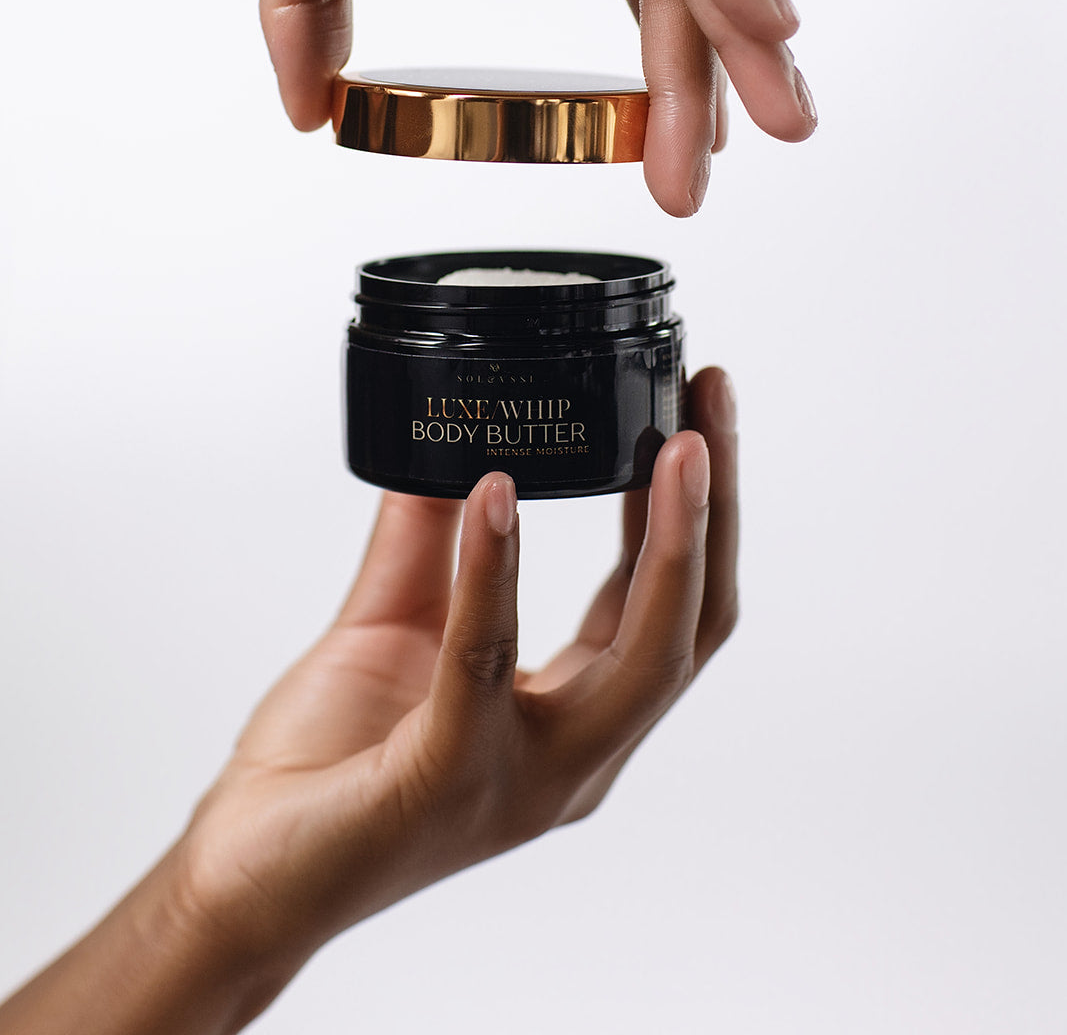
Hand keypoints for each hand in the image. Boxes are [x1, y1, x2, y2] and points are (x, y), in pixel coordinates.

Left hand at [172, 366, 738, 981]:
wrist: (245, 880)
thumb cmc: (326, 770)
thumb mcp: (397, 625)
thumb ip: (432, 540)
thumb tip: (459, 440)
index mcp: (573, 717)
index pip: (670, 607)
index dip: (697, 510)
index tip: (699, 411)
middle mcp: (575, 756)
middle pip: (690, 626)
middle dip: (714, 510)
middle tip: (712, 403)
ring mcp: (523, 776)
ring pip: (640, 656)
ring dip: (665, 539)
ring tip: (670, 444)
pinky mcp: (446, 778)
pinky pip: (484, 662)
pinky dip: (496, 571)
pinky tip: (495, 494)